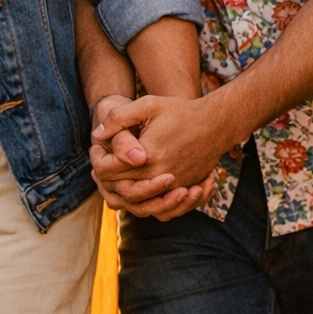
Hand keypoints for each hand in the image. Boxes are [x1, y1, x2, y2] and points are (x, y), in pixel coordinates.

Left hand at [92, 91, 243, 219]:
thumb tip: (97, 135)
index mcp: (147, 156)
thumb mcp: (149, 105)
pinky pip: (161, 209)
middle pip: (121, 190)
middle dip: (107, 181)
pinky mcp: (184, 190)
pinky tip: (139, 192)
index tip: (96, 151)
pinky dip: (146, 204)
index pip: (109, 171)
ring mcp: (173, 186)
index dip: (97, 162)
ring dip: (125, 196)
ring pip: (140, 205)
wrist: (216, 123)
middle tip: (100, 168)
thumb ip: (119, 117)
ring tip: (118, 182)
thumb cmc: (181, 112)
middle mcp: (160, 176)